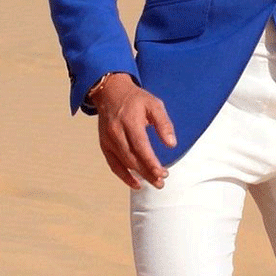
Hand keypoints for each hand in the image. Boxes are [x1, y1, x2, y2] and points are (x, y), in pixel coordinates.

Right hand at [91, 73, 176, 189]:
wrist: (111, 92)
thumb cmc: (136, 99)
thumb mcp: (154, 104)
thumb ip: (164, 124)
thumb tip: (171, 144)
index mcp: (129, 120)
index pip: (141, 146)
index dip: (151, 162)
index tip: (163, 172)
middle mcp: (116, 132)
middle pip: (132, 158)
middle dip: (147, 172)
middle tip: (162, 181)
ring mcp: (108, 139)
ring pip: (123, 163)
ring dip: (139, 176)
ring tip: (155, 183)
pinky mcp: (104, 145)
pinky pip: (113, 164)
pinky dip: (124, 176)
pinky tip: (136, 183)